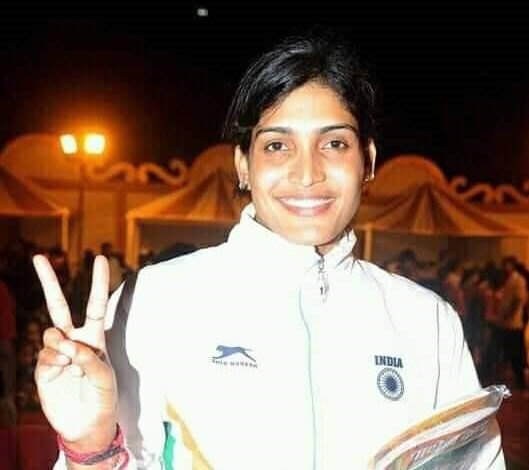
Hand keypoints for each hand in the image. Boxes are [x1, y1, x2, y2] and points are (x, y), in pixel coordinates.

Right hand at [33, 254, 116, 451]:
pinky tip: (61, 372)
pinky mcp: (43, 367)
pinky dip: (53, 361)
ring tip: (71, 362)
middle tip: (38, 257)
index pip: (96, 304)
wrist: (86, 425)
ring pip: (51, 332)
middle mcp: (74, 339)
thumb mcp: (105, 378)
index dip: (98, 282)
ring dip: (61, 345)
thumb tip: (68, 345)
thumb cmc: (103, 398)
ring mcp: (57, 352)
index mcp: (95, 337)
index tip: (100, 258)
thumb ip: (90, 359)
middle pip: (59, 305)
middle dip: (48, 281)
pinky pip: (44, 354)